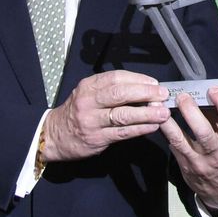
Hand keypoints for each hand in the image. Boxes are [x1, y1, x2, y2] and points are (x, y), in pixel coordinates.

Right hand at [43, 71, 170, 161]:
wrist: (54, 135)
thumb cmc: (78, 112)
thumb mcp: (88, 93)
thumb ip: (112, 90)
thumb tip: (145, 89)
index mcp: (88, 86)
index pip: (116, 78)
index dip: (138, 79)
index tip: (155, 83)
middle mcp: (88, 101)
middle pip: (120, 94)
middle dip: (145, 93)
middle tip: (163, 95)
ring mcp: (91, 121)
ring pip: (123, 115)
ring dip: (146, 113)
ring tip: (163, 113)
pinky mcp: (96, 138)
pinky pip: (122, 133)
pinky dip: (139, 129)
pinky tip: (152, 126)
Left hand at [160, 86, 217, 212]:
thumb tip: (208, 99)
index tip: (215, 90)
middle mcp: (216, 155)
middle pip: (204, 133)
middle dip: (191, 113)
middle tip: (182, 97)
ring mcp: (198, 163)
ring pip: (181, 141)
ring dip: (169, 122)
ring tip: (160, 107)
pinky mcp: (185, 167)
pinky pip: (174, 148)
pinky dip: (167, 133)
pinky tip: (160, 121)